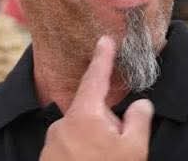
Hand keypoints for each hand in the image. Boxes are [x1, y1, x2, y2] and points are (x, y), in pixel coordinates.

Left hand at [39, 35, 153, 160]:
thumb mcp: (133, 150)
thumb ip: (139, 120)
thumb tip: (141, 103)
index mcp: (83, 115)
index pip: (95, 77)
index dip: (103, 57)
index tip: (105, 39)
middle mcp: (62, 124)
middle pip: (91, 111)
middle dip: (106, 122)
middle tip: (116, 145)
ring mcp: (52, 141)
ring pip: (80, 130)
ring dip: (93, 139)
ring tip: (102, 158)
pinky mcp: (47, 157)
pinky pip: (68, 145)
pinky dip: (81, 150)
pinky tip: (90, 160)